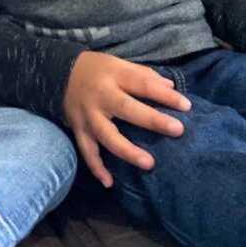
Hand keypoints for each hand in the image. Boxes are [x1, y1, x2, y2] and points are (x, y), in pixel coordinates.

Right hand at [63, 51, 190, 187]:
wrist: (59, 72)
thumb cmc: (97, 69)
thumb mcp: (118, 63)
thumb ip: (144, 74)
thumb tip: (171, 89)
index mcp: (114, 76)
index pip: (142, 84)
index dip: (164, 96)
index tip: (186, 106)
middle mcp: (100, 96)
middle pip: (127, 109)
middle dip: (152, 120)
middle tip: (178, 130)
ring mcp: (88, 115)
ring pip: (106, 135)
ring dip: (126, 150)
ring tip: (149, 163)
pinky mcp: (78, 129)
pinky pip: (86, 150)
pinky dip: (96, 167)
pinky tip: (109, 182)